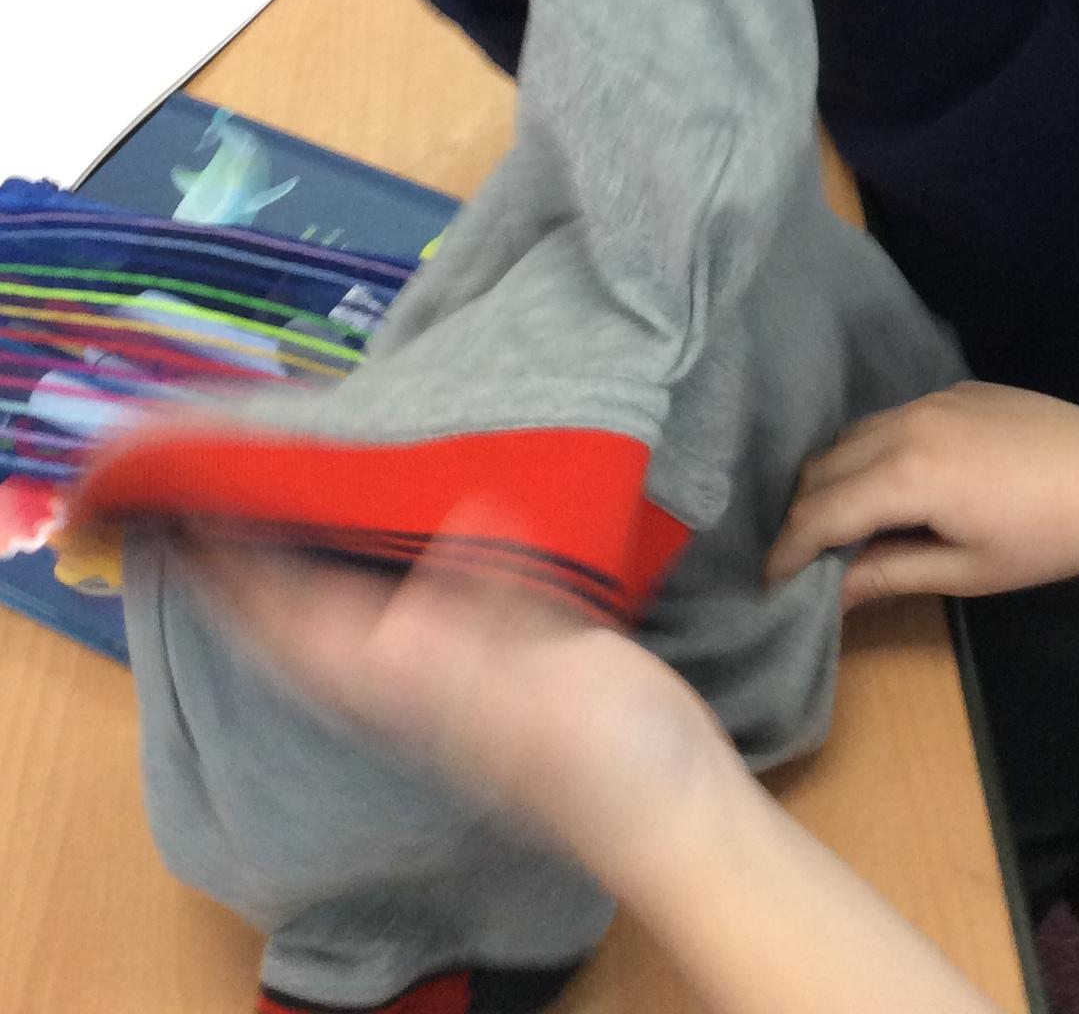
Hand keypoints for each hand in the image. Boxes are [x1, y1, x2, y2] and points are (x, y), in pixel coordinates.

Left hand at [186, 531, 726, 870]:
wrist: (669, 807)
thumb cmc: (605, 753)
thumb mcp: (547, 677)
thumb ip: (494, 610)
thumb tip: (455, 524)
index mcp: (407, 679)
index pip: (295, 620)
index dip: (236, 571)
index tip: (185, 512)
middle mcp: (410, 679)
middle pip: (305, 619)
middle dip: (256, 566)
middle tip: (214, 494)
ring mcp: (448, 677)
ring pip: (350, 611)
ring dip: (308, 565)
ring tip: (277, 506)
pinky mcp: (494, 664)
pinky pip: (408, 602)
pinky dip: (378, 565)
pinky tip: (391, 535)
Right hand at [768, 384, 1078, 606]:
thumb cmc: (1050, 538)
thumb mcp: (968, 571)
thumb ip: (889, 573)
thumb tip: (829, 592)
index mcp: (907, 473)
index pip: (821, 512)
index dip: (788, 550)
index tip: (769, 583)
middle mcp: (907, 423)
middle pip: (824, 466)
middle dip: (802, 514)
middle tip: (799, 560)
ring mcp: (933, 399)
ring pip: (853, 436)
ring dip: (833, 479)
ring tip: (837, 527)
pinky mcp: (958, 390)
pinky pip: (891, 420)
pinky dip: (870, 453)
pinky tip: (889, 488)